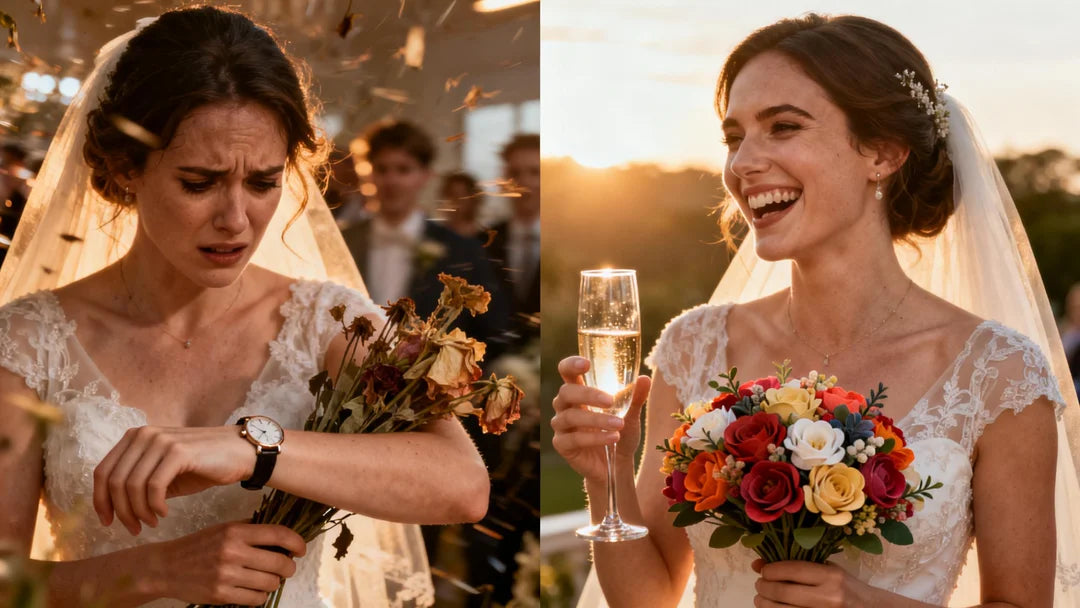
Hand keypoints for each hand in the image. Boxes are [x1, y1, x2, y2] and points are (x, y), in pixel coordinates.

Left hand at [94, 425, 256, 533]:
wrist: (240, 453)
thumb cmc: (202, 465)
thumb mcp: (163, 472)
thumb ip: (138, 481)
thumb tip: (111, 506)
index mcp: (135, 437)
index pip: (102, 472)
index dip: (100, 501)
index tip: (107, 522)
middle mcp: (144, 434)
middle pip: (113, 482)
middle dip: (121, 511)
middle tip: (134, 529)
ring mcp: (161, 441)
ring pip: (132, 486)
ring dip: (138, 512)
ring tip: (151, 523)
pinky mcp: (178, 452)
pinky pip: (154, 487)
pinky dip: (154, 506)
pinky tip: (164, 513)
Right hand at [142, 521, 306, 605]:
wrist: (166, 567)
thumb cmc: (198, 546)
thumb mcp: (224, 528)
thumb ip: (250, 530)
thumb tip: (281, 536)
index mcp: (236, 532)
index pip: (278, 535)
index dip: (297, 542)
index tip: (302, 549)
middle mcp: (233, 552)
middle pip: (280, 563)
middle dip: (288, 567)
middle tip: (286, 568)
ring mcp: (227, 575)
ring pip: (270, 583)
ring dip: (274, 582)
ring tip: (267, 578)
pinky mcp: (221, 595)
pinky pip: (256, 599)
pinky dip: (260, 596)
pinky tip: (254, 590)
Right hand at [550, 355, 649, 483]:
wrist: (617, 465)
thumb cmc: (620, 433)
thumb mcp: (631, 414)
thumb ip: (635, 397)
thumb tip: (645, 378)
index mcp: (578, 392)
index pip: (567, 372)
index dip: (571, 364)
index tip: (587, 364)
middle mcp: (565, 406)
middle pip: (566, 392)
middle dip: (588, 395)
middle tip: (610, 401)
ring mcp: (561, 426)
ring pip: (570, 416)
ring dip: (596, 420)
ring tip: (619, 424)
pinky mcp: (562, 445)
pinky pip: (573, 439)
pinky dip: (594, 438)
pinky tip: (613, 438)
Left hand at [752, 559, 873, 607]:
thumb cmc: (845, 587)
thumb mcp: (826, 570)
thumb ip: (796, 566)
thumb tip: (758, 564)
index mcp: (830, 577)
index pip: (791, 570)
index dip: (770, 570)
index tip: (764, 571)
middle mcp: (828, 597)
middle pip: (782, 592)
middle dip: (764, 588)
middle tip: (760, 585)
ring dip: (765, 604)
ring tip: (761, 599)